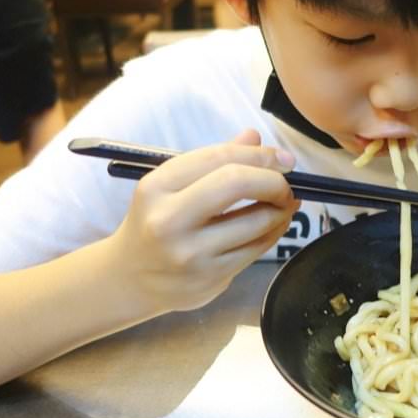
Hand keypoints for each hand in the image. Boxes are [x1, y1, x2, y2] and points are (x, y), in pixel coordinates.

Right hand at [108, 130, 298, 313]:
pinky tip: (275, 224)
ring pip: (257, 221)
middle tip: (288, 184)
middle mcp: (169, 220)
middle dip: (274, 180)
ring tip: (285, 203)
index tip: (283, 159)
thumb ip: (214, 160)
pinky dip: (274, 232)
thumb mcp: (171, 186)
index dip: (260, 154)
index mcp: (157, 187)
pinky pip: (256, 249)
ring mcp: (190, 254)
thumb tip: (255, 138)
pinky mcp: (209, 279)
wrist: (130, 278)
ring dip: (282, 209)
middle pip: (238, 184)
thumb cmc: (156, 221)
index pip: (219, 159)